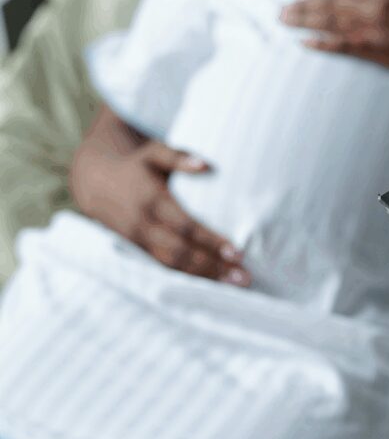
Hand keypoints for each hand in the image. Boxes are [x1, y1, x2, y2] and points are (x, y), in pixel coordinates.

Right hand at [71, 115, 249, 285]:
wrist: (95, 180)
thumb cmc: (136, 165)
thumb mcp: (154, 152)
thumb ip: (178, 157)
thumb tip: (205, 165)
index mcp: (151, 201)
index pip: (186, 227)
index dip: (211, 241)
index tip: (238, 252)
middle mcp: (143, 225)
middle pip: (181, 252)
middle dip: (213, 267)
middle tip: (244, 277)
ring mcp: (138, 241)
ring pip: (172, 265)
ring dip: (203, 278)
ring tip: (234, 285)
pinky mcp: (136, 251)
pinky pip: (163, 268)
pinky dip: (187, 279)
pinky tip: (212, 286)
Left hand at [280, 0, 388, 116]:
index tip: (302, 0)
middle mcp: (376, 4)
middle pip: (330, 4)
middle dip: (303, 8)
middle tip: (282, 12)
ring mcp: (375, 27)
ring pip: (331, 22)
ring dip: (305, 22)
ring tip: (286, 23)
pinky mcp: (378, 49)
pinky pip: (343, 45)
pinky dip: (322, 43)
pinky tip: (305, 43)